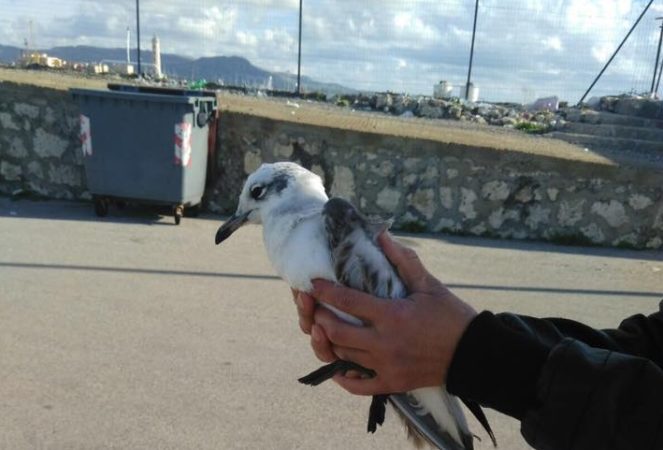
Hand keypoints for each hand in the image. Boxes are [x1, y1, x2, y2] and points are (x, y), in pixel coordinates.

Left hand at [296, 233, 476, 394]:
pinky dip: (343, 377)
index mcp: (393, 315)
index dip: (325, 291)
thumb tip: (381, 235)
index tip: (313, 283)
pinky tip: (337, 365)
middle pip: (336, 332)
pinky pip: (358, 386)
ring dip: (328, 342)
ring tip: (323, 328)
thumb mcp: (428, 285)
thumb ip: (403, 260)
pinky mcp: (392, 384)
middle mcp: (385, 343)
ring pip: (342, 356)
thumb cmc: (451, 316)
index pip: (348, 301)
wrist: (474, 354)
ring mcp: (386, 367)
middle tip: (315, 307)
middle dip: (320, 318)